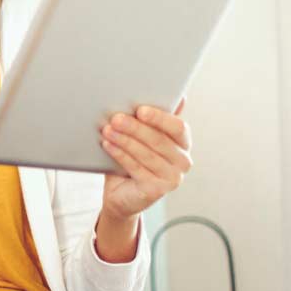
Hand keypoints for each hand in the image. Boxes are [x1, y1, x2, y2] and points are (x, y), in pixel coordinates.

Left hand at [99, 96, 191, 220]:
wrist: (120, 194)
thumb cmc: (131, 159)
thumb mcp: (140, 137)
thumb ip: (151, 119)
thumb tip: (174, 96)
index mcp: (183, 143)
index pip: (178, 127)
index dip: (160, 117)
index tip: (140, 110)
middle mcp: (183, 161)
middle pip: (159, 140)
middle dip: (135, 127)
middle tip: (116, 118)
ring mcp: (173, 177)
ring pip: (146, 154)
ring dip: (125, 140)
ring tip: (107, 130)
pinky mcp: (158, 190)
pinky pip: (137, 168)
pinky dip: (120, 155)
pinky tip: (108, 145)